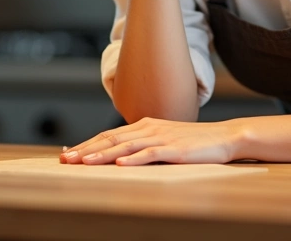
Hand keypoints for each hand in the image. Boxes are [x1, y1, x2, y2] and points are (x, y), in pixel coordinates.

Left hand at [59, 118, 244, 165]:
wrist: (225, 136)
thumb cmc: (194, 142)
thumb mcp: (164, 140)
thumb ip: (143, 145)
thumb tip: (120, 156)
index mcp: (145, 125)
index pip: (109, 135)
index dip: (87, 143)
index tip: (67, 152)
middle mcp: (149, 128)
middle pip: (111, 139)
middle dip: (86, 149)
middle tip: (66, 159)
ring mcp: (162, 138)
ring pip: (126, 146)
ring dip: (103, 154)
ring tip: (84, 161)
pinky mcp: (175, 150)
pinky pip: (151, 154)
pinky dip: (134, 159)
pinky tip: (121, 164)